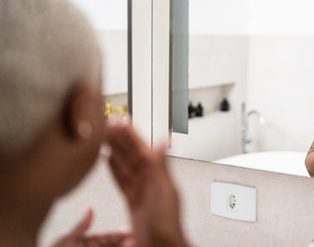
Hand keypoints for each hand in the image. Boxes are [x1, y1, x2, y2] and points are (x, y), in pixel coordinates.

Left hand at [50, 207, 133, 246]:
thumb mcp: (66, 240)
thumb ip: (81, 226)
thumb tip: (90, 208)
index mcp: (93, 241)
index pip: (110, 236)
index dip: (121, 235)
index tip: (130, 234)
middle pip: (117, 245)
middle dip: (126, 244)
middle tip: (134, 242)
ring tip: (132, 245)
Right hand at [106, 118, 187, 246]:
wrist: (162, 245)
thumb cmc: (167, 223)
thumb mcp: (164, 189)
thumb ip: (161, 164)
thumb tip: (165, 140)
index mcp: (158, 174)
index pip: (142, 149)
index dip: (131, 135)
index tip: (121, 121)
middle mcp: (150, 179)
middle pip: (131, 154)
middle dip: (120, 139)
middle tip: (107, 125)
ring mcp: (142, 189)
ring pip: (125, 164)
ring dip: (115, 150)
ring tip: (104, 137)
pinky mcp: (133, 201)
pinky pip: (122, 180)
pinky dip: (115, 169)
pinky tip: (109, 160)